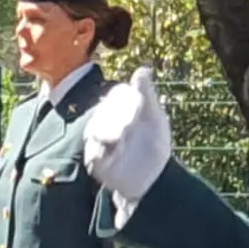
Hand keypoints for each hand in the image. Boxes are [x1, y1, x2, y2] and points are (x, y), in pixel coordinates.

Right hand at [82, 66, 171, 201]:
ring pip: (95, 131)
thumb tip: (143, 69)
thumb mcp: (155, 118)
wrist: (151, 178)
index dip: (126, 99)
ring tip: (121, 141)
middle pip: (105, 112)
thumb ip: (146, 94)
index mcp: (121, 106)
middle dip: (117, 119)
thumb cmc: (153, 144)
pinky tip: (116, 155)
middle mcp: (106, 120)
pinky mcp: (95, 159)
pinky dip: (103, 154)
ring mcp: (98, 140)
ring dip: (109, 135)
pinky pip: (93, 153)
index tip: (139, 108)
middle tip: (129, 128)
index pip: (119, 94)